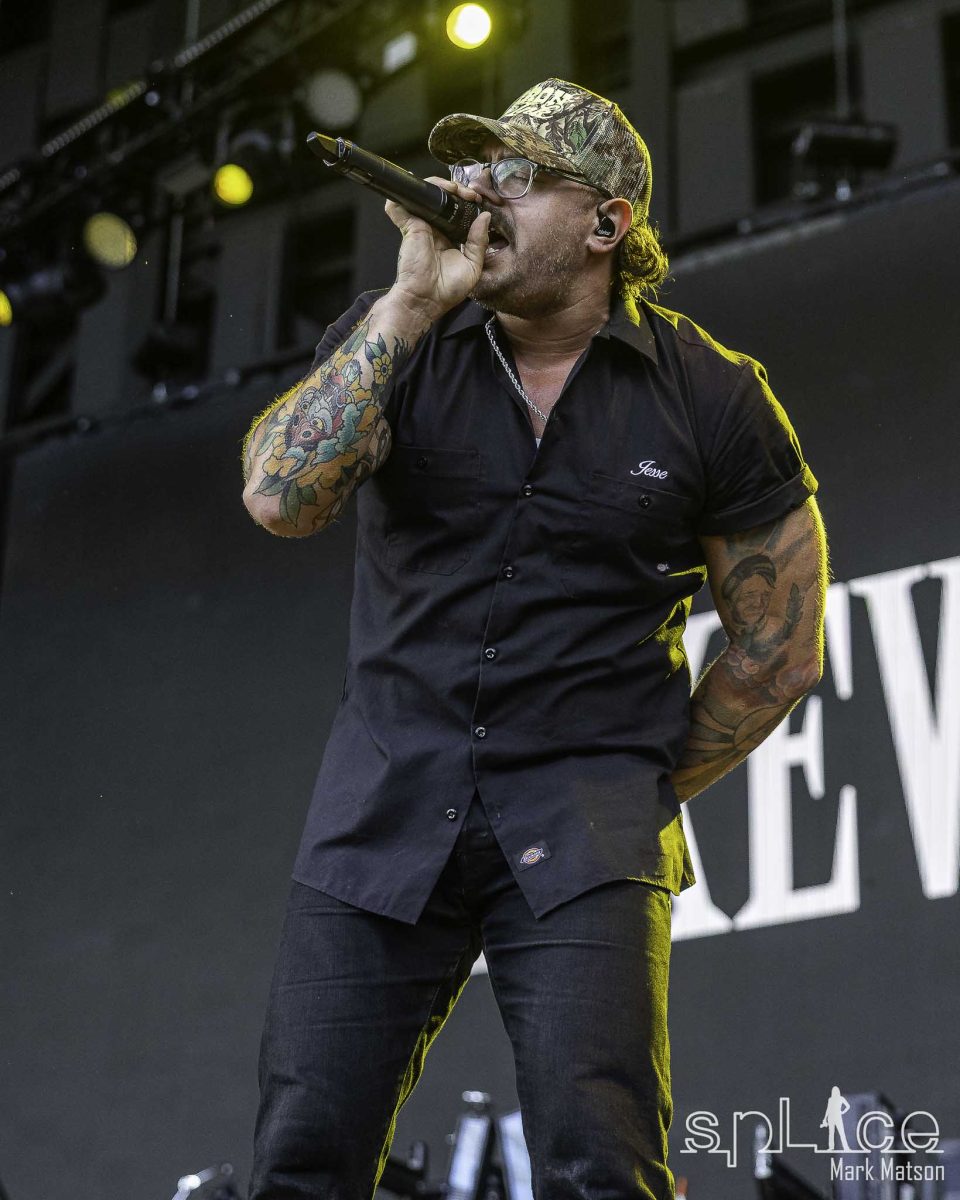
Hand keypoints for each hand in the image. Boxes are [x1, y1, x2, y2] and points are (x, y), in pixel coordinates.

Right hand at [384, 176, 491, 321]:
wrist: (426, 300)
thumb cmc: (447, 290)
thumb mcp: (473, 266)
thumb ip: (479, 241)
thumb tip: (485, 217)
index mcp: (449, 237)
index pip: (457, 210)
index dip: (467, 201)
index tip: (478, 200)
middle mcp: (435, 228)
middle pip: (443, 197)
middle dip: (457, 188)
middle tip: (470, 193)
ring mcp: (420, 225)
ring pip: (426, 193)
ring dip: (440, 184)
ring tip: (455, 189)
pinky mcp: (409, 225)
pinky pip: (403, 202)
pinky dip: (412, 190)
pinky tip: (436, 191)